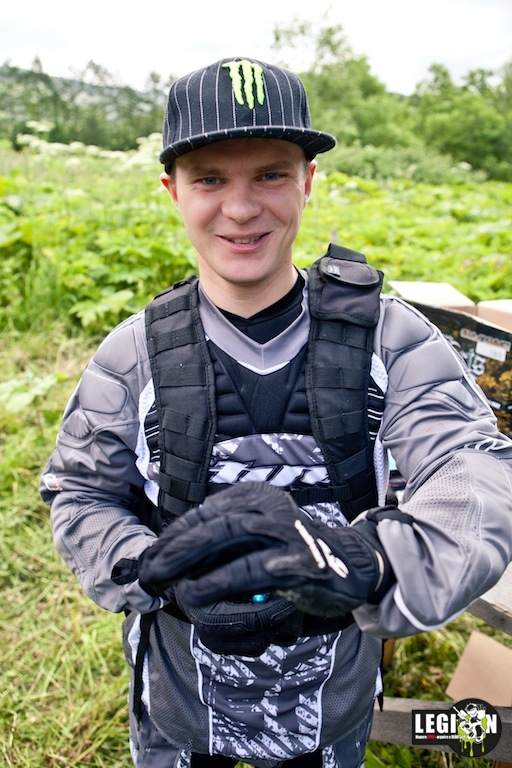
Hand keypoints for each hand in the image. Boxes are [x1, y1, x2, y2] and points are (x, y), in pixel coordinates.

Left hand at [138, 481, 395, 617]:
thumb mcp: (257, 537)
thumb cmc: (293, 553)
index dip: (174, 534)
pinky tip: (198, 594)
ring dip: (192, 561)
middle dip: (176, 546)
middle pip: (214, 521)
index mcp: (257, 496)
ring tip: (167, 584)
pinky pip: (251, 569)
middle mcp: (270, 506)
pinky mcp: (298, 560)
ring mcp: (286, 530)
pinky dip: (220, 581)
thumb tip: (174, 561)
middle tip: (149, 570)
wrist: (352, 565)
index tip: (150, 556)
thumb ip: (224, 544)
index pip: (206, 510)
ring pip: (229, 537)